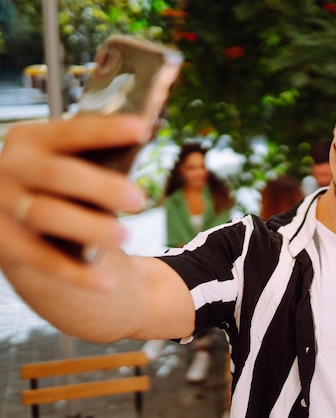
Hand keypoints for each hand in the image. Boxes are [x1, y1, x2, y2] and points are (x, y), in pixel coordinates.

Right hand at [0, 115, 146, 286]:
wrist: (13, 218)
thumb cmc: (57, 184)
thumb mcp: (68, 162)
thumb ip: (95, 156)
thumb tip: (145, 140)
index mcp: (29, 140)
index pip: (70, 132)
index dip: (106, 131)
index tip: (142, 129)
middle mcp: (9, 169)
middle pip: (57, 174)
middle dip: (101, 186)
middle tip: (139, 199)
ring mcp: (2, 207)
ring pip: (46, 215)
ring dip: (88, 226)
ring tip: (125, 236)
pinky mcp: (3, 244)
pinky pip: (40, 260)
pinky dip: (76, 274)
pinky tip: (107, 283)